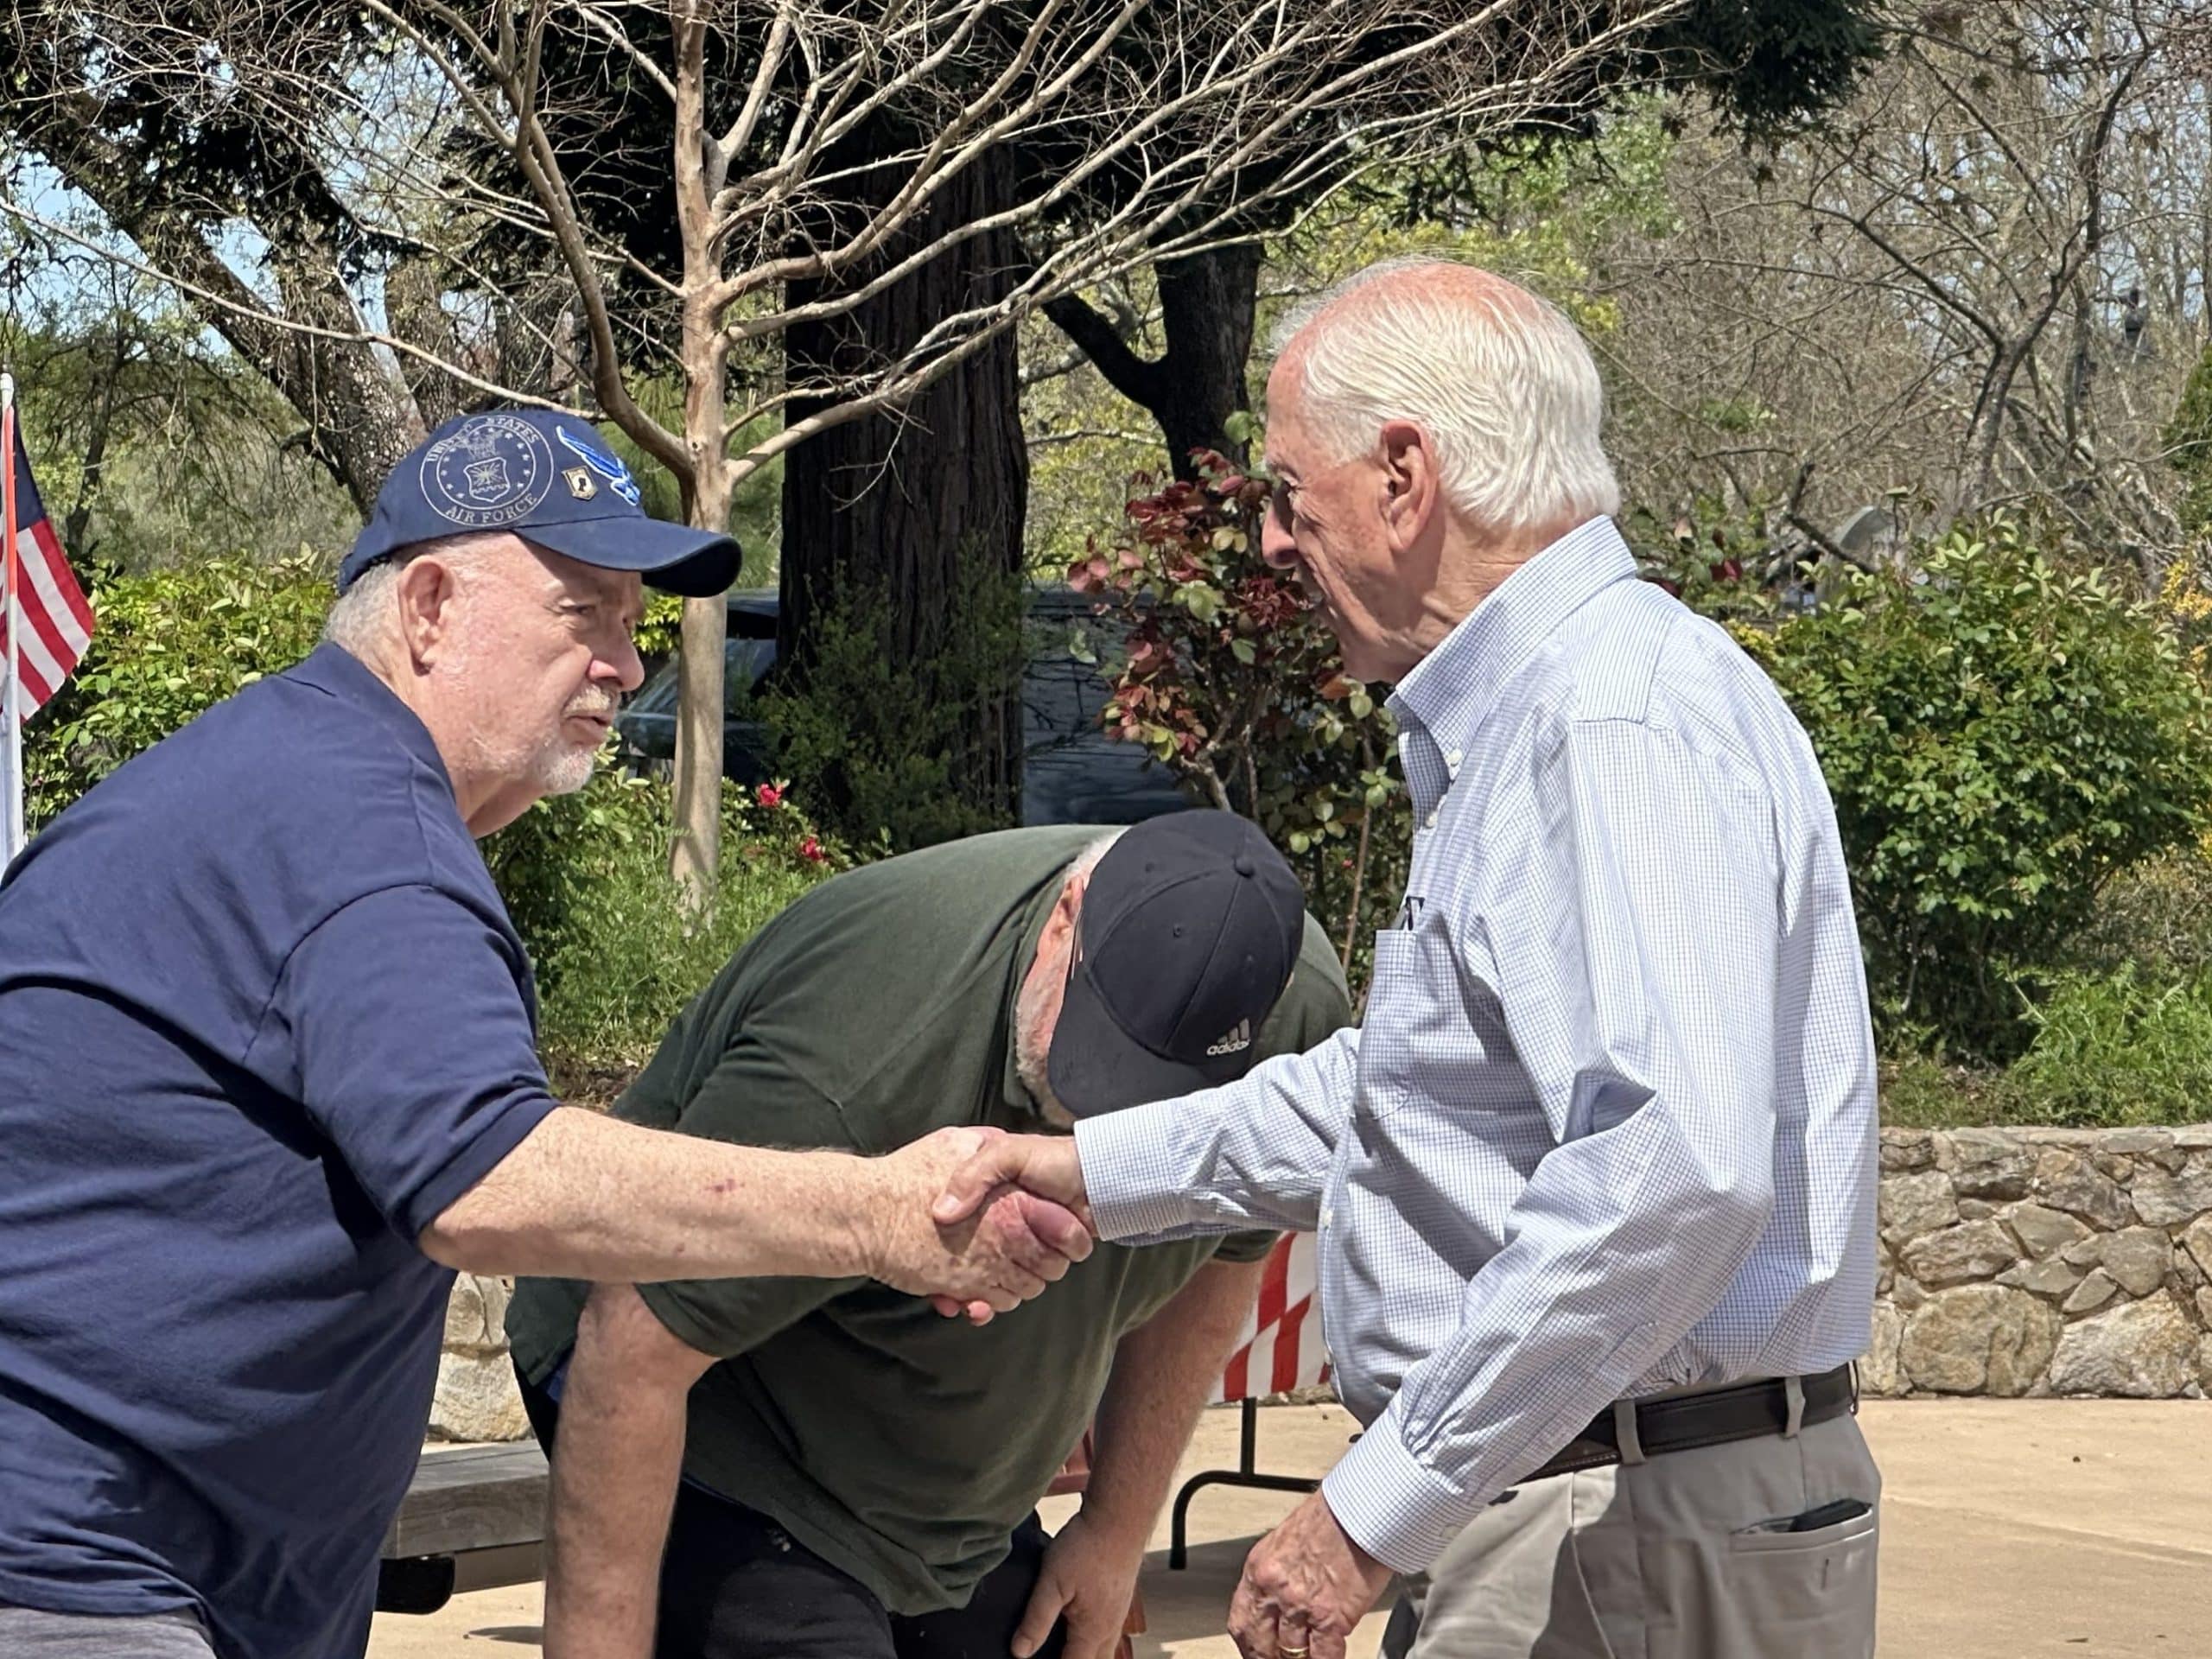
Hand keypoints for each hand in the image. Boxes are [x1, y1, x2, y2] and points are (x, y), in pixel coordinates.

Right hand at [866, 1127, 1092, 1322]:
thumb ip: (987, 1147)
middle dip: (1046, 1263)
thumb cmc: (907, 1175)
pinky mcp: (963, 1288)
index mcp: (1012, 1199)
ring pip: (1025, 1289)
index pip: (1064, 1229)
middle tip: (1030, 1251)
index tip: (1055, 1228)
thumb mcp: (955, 1143)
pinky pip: (994, 1303)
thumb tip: (1004, 1146)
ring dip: (1020, 1284)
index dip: (1066, 1233)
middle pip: (1051, 1265)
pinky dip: (993, 1301)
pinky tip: (981, 1286)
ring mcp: (985, 1265)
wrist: (866, 1213)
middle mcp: (1005, 1236)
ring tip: (1003, 1268)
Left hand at [1012, 1508, 1147, 1658]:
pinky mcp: (1120, 1597)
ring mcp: (1118, 1613)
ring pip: (1104, 1649)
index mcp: (1092, 1631)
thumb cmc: (1088, 1546)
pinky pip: (1108, 1630)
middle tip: (1056, 1654)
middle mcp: (1110, 1628)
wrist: (1119, 1517)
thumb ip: (1036, 1619)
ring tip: (1065, 1646)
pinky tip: (1080, 1623)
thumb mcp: (1052, 1583)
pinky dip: (1093, 1636)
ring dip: (1086, 1653)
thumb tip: (1020, 1652)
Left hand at [1227, 1492, 1393, 1658]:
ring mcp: (1300, 1605)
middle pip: (1261, 1644)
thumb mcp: (1286, 1542)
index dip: (1249, 1647)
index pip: (1241, 1622)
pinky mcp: (1331, 1616)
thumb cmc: (1334, 1517)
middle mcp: (1275, 1589)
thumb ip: (1279, 1575)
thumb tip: (1280, 1605)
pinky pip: (1324, 1656)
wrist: (1363, 1507)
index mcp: (1260, 1569)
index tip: (1256, 1654)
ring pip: (1292, 1655)